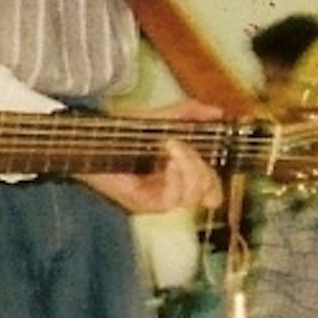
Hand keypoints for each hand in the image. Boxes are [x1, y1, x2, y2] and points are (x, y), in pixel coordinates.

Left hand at [77, 100, 224, 215]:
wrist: (98, 138)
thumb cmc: (127, 132)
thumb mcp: (164, 118)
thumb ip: (190, 113)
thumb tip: (218, 112)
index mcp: (180, 176)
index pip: (211, 191)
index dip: (217, 182)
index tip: (217, 157)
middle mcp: (173, 192)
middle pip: (208, 193)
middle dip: (202, 166)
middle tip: (180, 143)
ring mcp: (160, 200)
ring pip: (193, 195)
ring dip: (188, 166)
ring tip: (170, 145)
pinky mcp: (146, 204)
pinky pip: (173, 198)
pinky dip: (176, 176)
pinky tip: (167, 160)